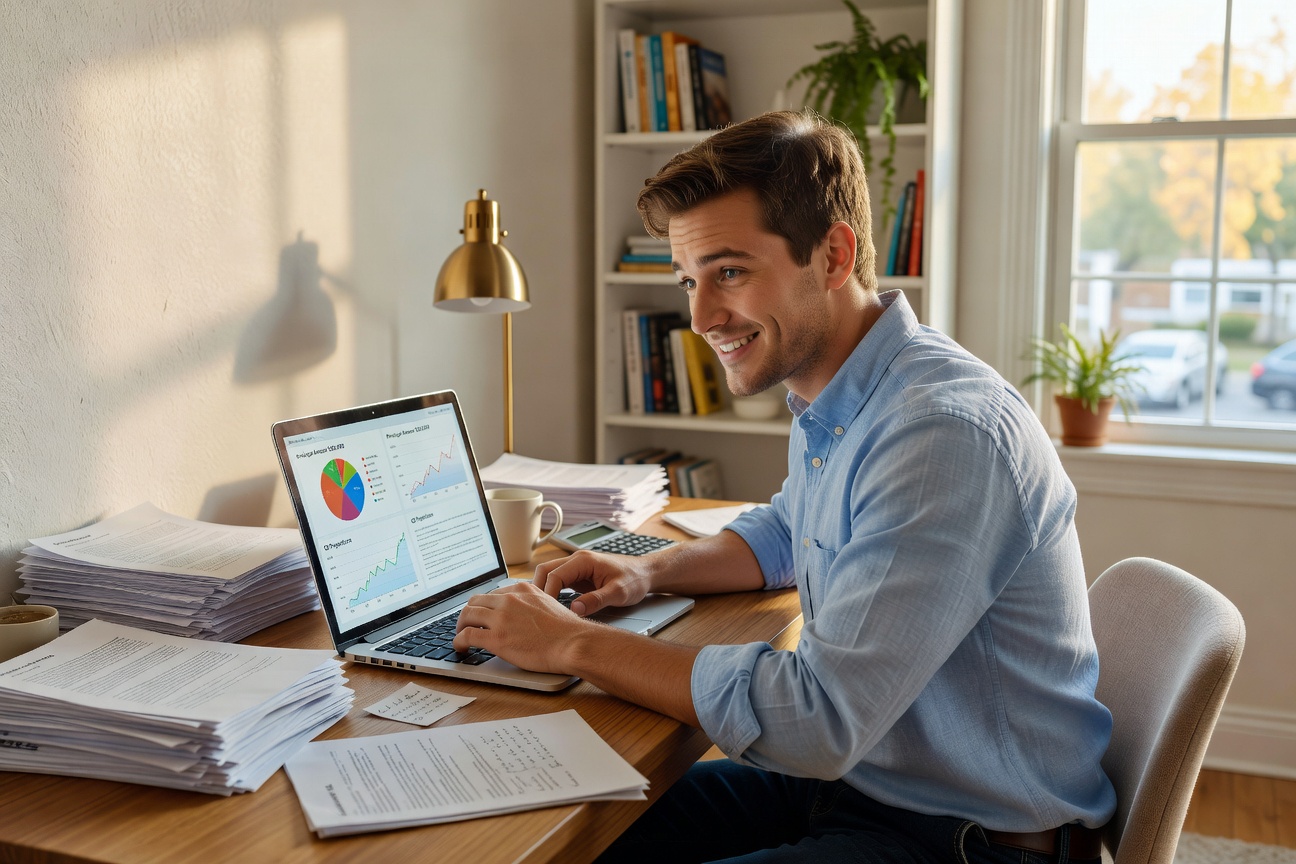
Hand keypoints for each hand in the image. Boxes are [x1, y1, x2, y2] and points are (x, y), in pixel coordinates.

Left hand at [452, 582, 586, 673]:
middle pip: (475, 601)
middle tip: (466, 624)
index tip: (481, 615)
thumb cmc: (567, 630)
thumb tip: (523, 614)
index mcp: (522, 590)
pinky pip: (467, 635)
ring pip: (467, 615)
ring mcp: (501, 618)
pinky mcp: (496, 638)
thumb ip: (532, 604)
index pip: (493, 594)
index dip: (484, 606)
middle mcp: (509, 600)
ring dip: (460, 626)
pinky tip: (460, 647)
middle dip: (468, 613)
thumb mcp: (549, 604)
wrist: (572, 643)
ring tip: (460, 636)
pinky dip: (458, 641)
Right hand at [532, 549, 655, 615]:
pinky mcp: (579, 576)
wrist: (646, 573)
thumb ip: (596, 601)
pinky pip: (559, 582)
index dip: (548, 594)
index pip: (554, 575)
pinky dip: (553, 593)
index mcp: (584, 560)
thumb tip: (574, 610)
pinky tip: (555, 608)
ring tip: (545, 611)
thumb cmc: (634, 579)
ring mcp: (576, 567)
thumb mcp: (618, 593)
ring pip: (549, 575)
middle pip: (545, 571)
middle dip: (539, 590)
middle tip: (541, 612)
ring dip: (545, 591)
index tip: (549, 613)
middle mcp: (577, 560)